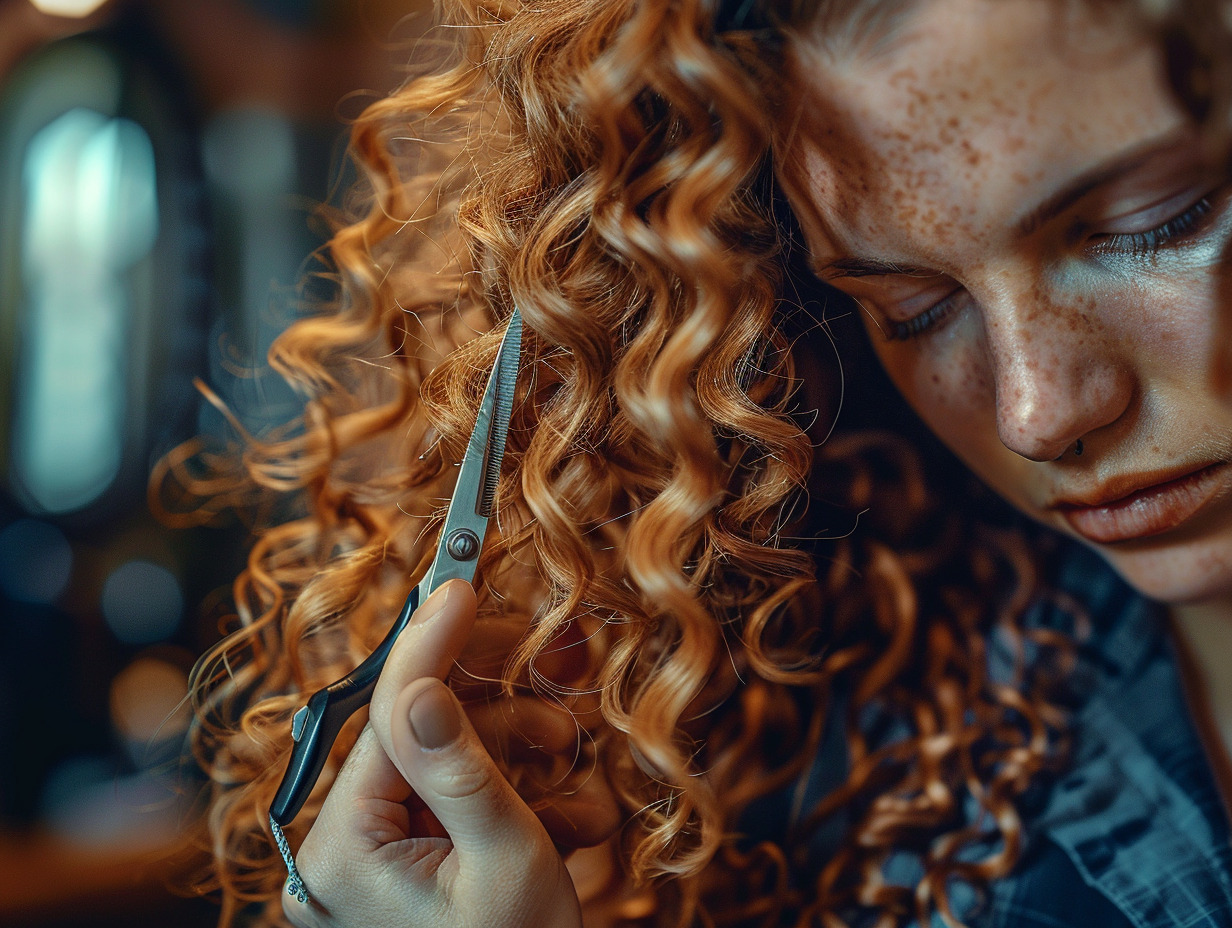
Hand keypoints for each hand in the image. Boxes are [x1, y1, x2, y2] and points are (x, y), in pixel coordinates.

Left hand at [282, 579, 582, 927]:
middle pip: (421, 735)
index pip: (390, 716)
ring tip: (577, 802)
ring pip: (446, 764)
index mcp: (343, 850)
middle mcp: (340, 852)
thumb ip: (459, 769)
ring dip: (521, 769)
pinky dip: (512, 803)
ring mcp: (371, 861)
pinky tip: (562, 827)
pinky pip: (453, 803)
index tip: (459, 582)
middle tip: (559, 728)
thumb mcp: (503, 861)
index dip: (430, 642)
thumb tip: (420, 682)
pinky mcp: (401, 867)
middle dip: (500, 727)